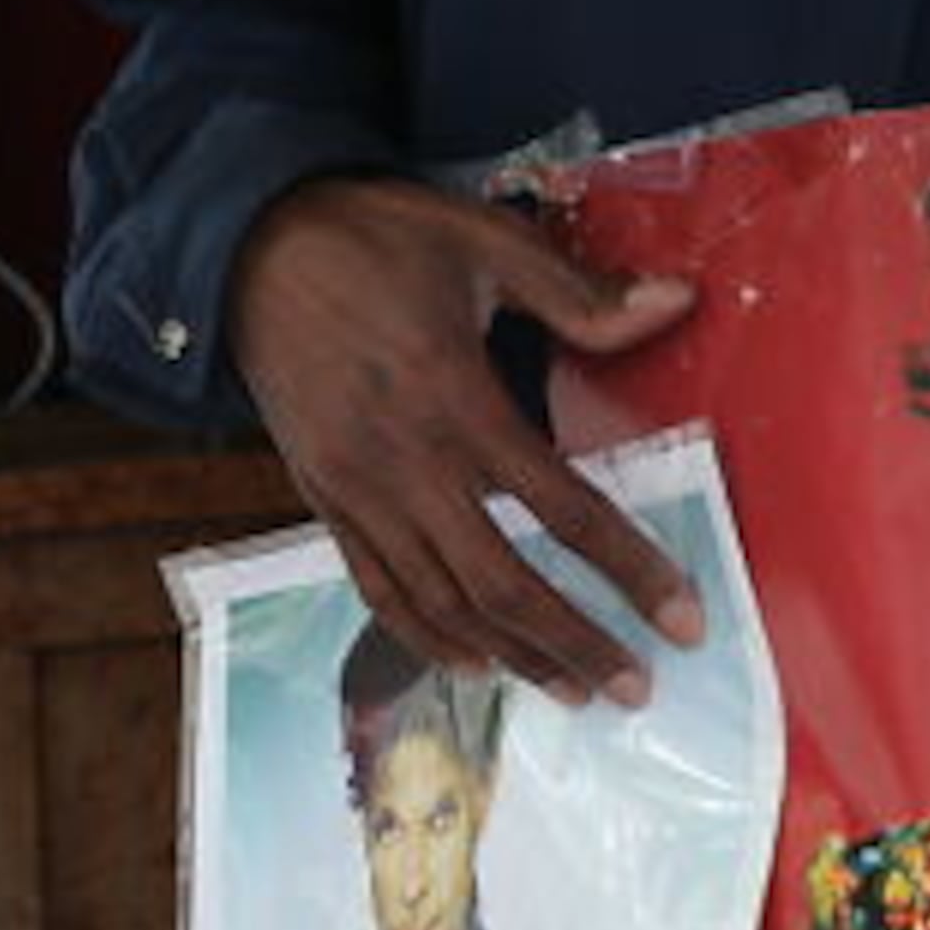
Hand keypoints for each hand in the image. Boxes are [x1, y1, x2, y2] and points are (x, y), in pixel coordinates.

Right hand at [231, 175, 701, 705]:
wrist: (247, 251)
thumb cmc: (372, 239)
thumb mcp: (481, 240)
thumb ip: (580, 291)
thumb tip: (678, 301)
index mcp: (455, 396)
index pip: (561, 508)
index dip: (629, 570)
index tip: (682, 619)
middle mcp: (406, 462)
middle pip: (503, 584)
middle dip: (577, 642)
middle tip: (636, 688)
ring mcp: (358, 492)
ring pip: (442, 604)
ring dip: (513, 656)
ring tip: (573, 690)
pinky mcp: (324, 503)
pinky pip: (379, 591)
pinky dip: (429, 639)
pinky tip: (478, 664)